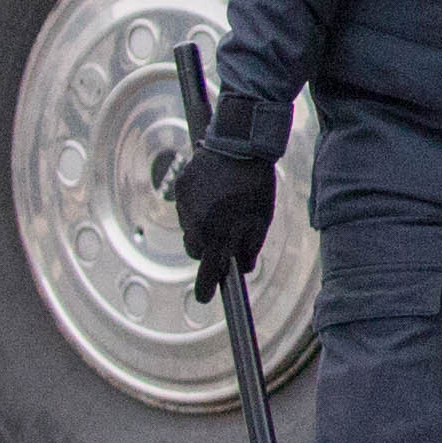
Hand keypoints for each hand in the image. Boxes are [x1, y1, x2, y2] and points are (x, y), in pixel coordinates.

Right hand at [165, 137, 274, 301]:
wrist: (240, 144)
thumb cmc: (256, 184)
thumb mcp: (261, 218)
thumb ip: (250, 247)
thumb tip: (242, 268)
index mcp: (219, 234)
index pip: (208, 271)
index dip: (206, 287)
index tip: (204, 298)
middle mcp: (197, 224)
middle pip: (196, 251)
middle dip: (208, 251)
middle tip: (224, 237)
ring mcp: (185, 207)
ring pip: (190, 230)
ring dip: (202, 228)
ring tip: (223, 208)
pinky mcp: (180, 189)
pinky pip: (185, 208)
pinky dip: (197, 207)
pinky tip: (213, 193)